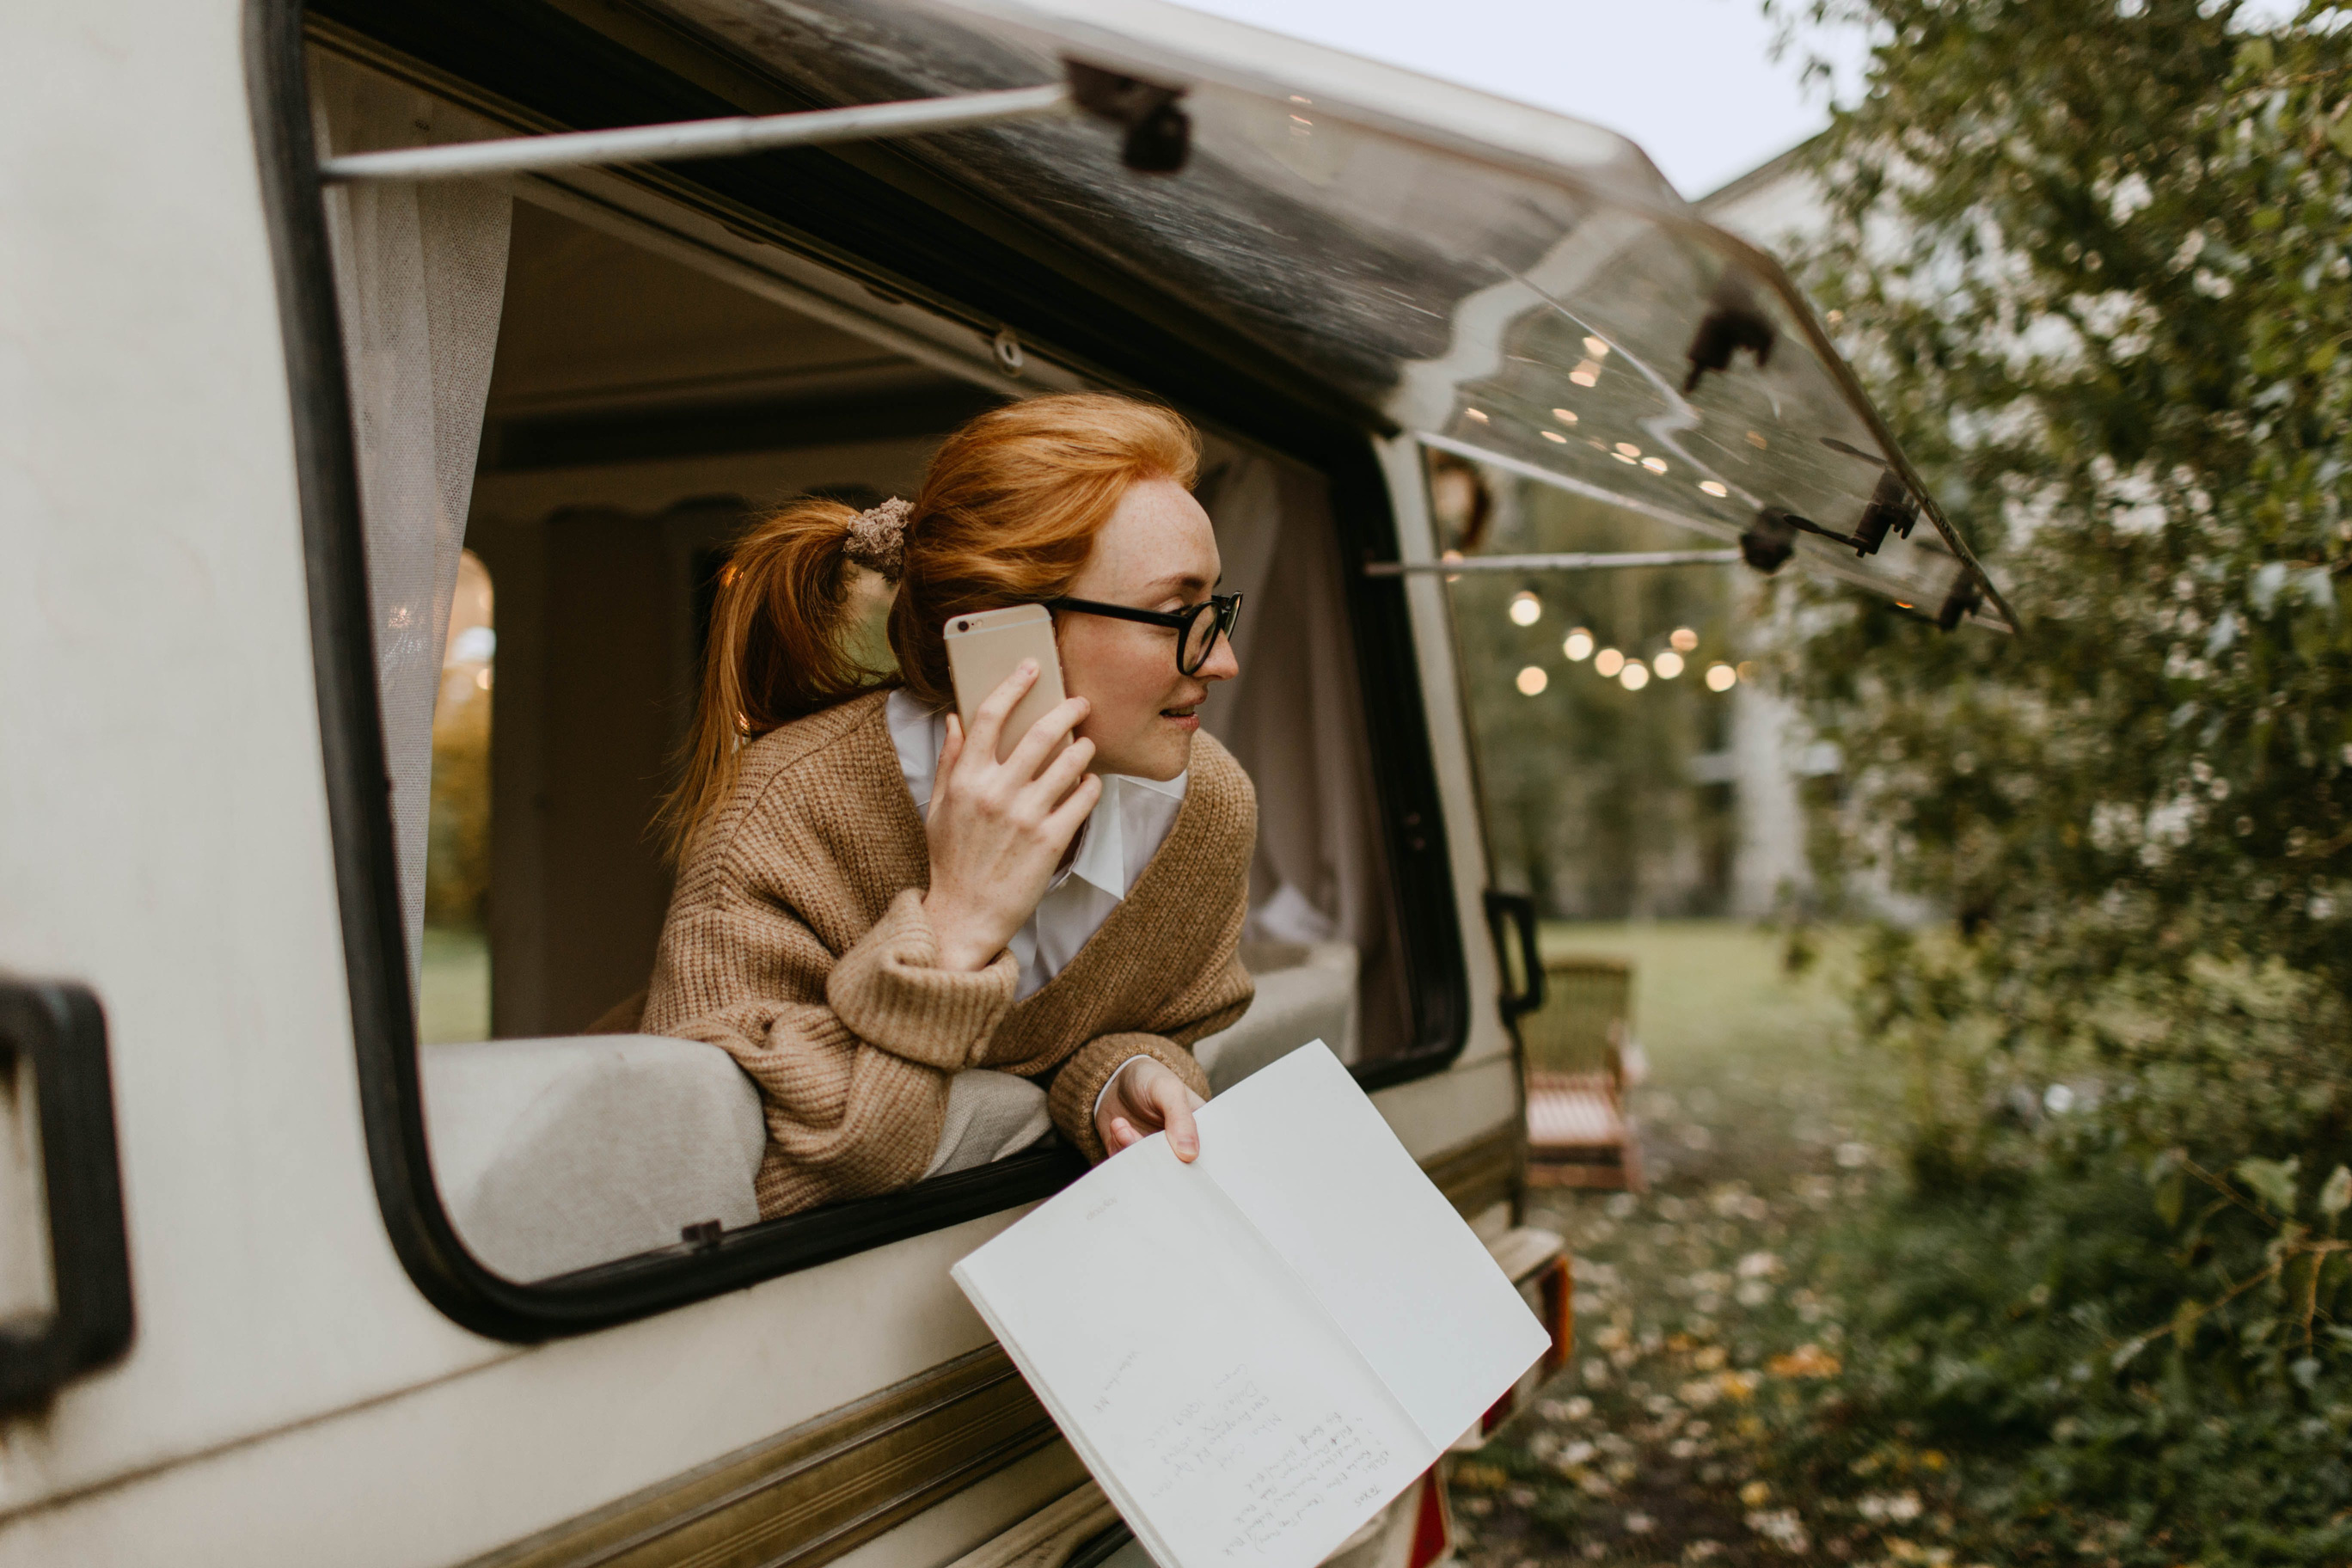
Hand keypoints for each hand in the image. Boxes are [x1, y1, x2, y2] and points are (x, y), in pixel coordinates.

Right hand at [920, 660, 1098, 971]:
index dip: (1013, 685)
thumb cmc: (951, 860)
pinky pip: (1084, 798)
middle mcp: (996, 793)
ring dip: (1084, 747)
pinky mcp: (1051, 841)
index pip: (989, 717)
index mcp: (965, 780)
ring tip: (1087, 745)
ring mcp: (1025, 817)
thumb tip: (955, 720)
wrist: (966, 915)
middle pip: (1040, 733)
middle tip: (1079, 703)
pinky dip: (1091, 785)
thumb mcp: (938, 808)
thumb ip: (949, 762)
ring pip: (1070, 763)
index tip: (1030, 669)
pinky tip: (1088, 783)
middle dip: (1066, 710)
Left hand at [1096, 1057, 1205, 1161]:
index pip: (1205, 1161)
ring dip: (1131, 1150)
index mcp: (1199, 1133)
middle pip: (1175, 1173)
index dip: (1193, 1167)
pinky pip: (1127, 1167)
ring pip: (1148, 1172)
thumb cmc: (1151, 1079)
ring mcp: (1155, 1155)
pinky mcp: (1132, 1158)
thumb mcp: (1169, 1090)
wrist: (1117, 1079)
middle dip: (1155, 1161)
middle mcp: (1179, 1149)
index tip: (1174, 1159)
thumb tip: (1190, 1155)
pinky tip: (1117, 1127)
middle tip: (1135, 1137)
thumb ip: (1181, 1119)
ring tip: (1121, 1125)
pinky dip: (1119, 1150)